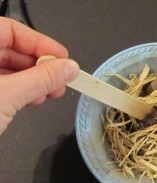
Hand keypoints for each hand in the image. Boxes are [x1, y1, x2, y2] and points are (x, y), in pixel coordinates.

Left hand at [0, 17, 78, 134]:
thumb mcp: (7, 96)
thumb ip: (42, 79)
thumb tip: (71, 68)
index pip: (9, 30)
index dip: (40, 42)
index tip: (63, 58)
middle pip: (11, 50)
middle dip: (40, 66)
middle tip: (63, 79)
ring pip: (10, 69)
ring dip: (35, 80)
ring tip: (53, 93)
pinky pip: (6, 86)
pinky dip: (24, 91)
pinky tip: (37, 100)